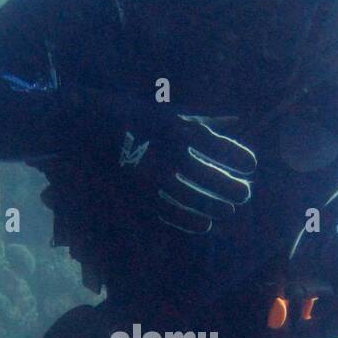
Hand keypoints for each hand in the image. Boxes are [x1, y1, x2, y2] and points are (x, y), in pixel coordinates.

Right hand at [141, 114, 256, 235]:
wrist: (87, 125)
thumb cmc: (133, 115)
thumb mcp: (168, 111)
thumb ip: (201, 118)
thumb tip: (235, 118)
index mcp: (176, 129)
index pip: (216, 145)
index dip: (237, 157)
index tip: (251, 166)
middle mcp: (166, 153)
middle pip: (207, 176)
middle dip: (230, 188)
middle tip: (245, 194)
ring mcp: (151, 177)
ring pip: (190, 199)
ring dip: (213, 207)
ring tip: (229, 211)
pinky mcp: (137, 194)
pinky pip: (167, 213)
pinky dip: (188, 222)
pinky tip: (205, 225)